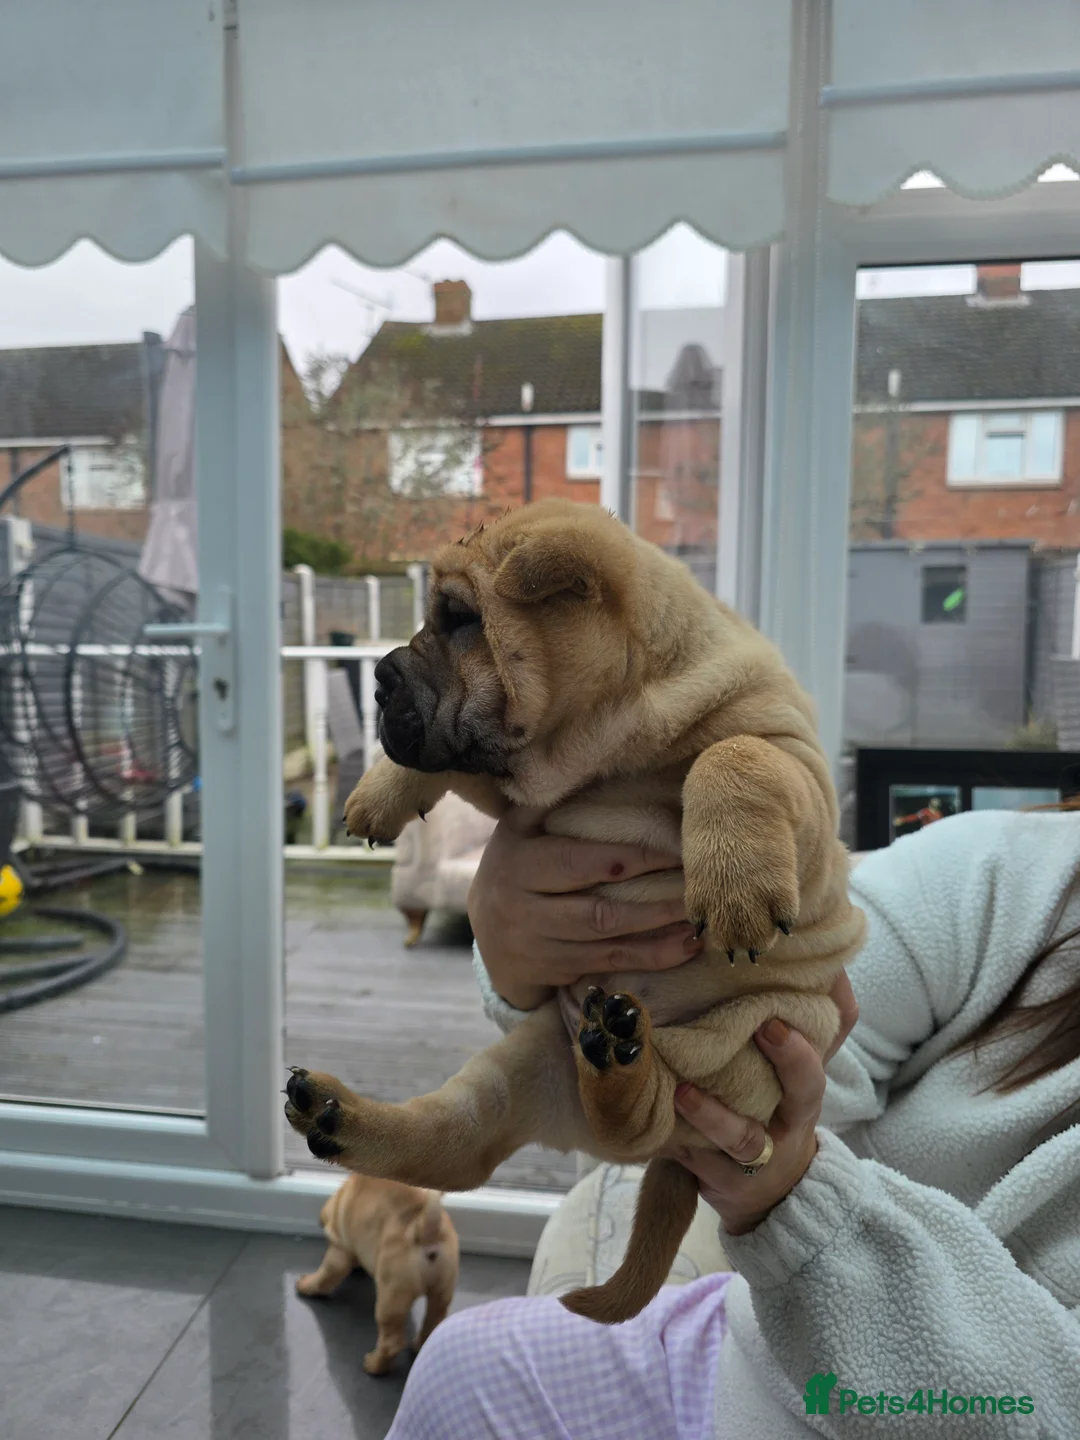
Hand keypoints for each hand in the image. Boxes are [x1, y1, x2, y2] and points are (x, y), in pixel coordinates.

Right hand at [467, 807, 702, 1010]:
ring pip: (607, 942)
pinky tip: (686, 946)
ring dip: (658, 933)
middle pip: (597, 911)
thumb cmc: (518, 863)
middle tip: (698, 888)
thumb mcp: (519, 828)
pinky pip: (610, 964)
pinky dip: (652, 958)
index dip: (629, 858)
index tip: (676, 849)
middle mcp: (521, 908)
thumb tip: (593, 759)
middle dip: (653, 903)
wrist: (485, 930)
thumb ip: (549, 800)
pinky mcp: (555, 971)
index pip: (577, 862)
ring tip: (700, 920)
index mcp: (517, 862)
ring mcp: (537, 945)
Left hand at [673, 973, 858, 1234]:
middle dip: (789, 1061)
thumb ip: (817, 1023)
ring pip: (741, 1138)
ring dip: (714, 1114)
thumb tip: (829, 962)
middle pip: (802, 1095)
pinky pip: (695, 1159)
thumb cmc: (779, 1112)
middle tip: (762, 1027)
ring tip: (684, 1090)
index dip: (800, 1045)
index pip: (815, 1068)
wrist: (770, 1196)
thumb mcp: (799, 1075)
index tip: (773, 1018)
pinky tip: (652, 1118)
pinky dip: (676, 1140)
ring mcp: (753, 1158)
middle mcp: (786, 1126)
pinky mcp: (715, 1178)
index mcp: (804, 1098)